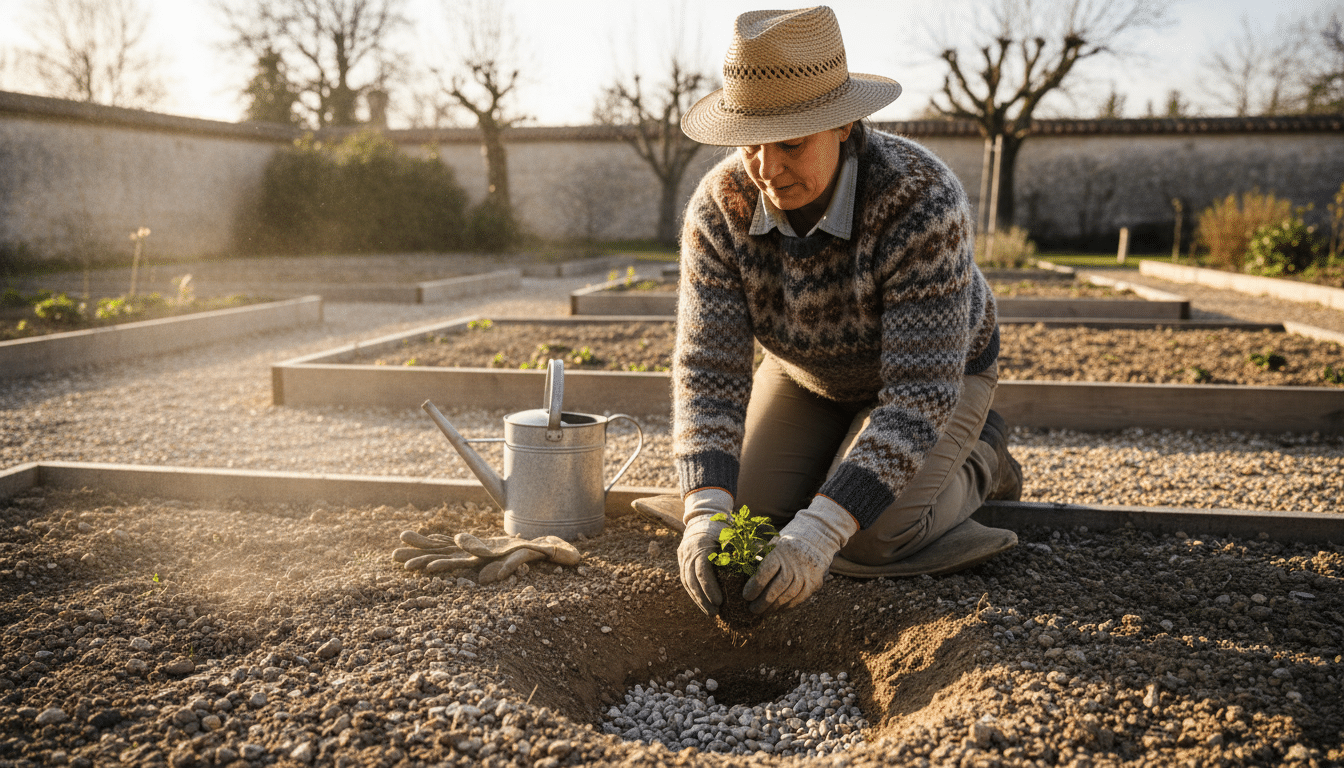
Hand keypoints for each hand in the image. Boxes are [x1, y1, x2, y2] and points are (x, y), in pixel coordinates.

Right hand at [676, 489, 732, 615]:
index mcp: (700, 544)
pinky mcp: (681, 560)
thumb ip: (739, 546)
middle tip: (715, 613)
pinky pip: (685, 580)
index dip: (709, 588)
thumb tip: (757, 557)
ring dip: (697, 599)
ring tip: (710, 612)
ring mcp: (682, 556)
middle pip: (691, 580)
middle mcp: (687, 551)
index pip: (702, 570)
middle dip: (703, 599)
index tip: (719, 601)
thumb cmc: (721, 525)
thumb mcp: (730, 532)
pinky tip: (703, 603)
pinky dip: (694, 593)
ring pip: (686, 582)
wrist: (702, 515)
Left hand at [744, 496, 857, 614]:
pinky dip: (787, 606)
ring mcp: (808, 572)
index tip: (746, 596)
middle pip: (779, 586)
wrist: (816, 536)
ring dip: (774, 606)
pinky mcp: (816, 581)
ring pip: (790, 595)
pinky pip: (800, 598)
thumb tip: (742, 573)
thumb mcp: (772, 543)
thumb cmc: (786, 542)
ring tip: (763, 611)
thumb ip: (759, 557)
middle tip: (752, 609)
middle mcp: (796, 561)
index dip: (755, 586)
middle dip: (764, 601)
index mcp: (782, 549)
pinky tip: (777, 609)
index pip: (766, 571)